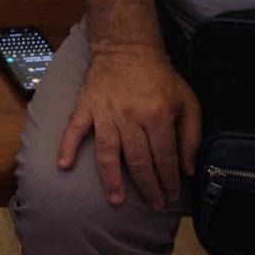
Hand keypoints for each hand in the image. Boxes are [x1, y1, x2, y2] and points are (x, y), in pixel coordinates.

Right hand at [58, 44, 200, 209]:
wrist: (127, 48)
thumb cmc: (160, 78)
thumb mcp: (187, 101)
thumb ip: (191, 135)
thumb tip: (188, 169)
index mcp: (158, 114)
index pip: (164, 156)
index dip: (169, 180)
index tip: (172, 197)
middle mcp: (131, 116)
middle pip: (138, 160)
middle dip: (148, 187)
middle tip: (154, 205)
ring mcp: (105, 112)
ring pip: (108, 152)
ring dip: (111, 179)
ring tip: (116, 201)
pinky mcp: (87, 107)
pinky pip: (74, 128)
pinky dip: (68, 146)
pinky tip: (63, 165)